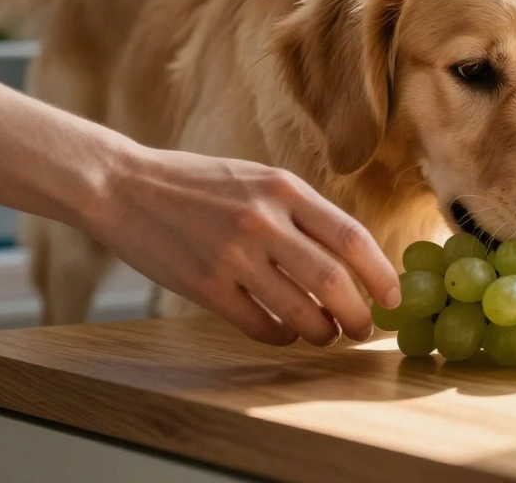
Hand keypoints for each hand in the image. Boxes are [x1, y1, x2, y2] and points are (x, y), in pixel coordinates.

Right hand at [83, 148, 401, 346]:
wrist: (122, 185)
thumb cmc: (196, 184)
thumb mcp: (256, 179)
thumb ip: (300, 210)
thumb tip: (350, 255)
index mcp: (283, 188)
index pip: (352, 237)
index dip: (382, 274)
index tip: (393, 298)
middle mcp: (262, 219)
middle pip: (334, 280)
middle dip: (359, 314)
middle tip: (364, 329)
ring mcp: (232, 254)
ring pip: (300, 311)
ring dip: (322, 332)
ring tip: (326, 335)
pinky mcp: (203, 285)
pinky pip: (258, 326)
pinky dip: (281, 337)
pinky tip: (284, 334)